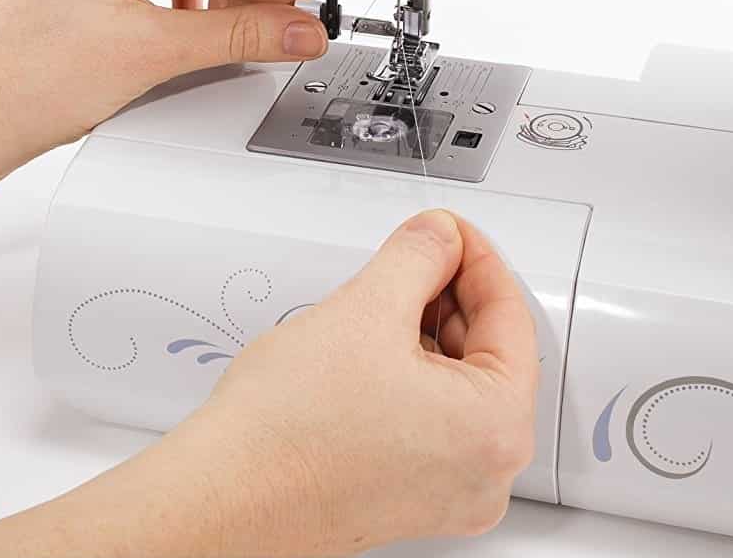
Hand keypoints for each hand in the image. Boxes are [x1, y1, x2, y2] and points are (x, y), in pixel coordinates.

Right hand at [166, 209, 539, 555]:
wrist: (223, 496)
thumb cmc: (287, 434)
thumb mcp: (365, 308)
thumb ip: (417, 256)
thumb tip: (437, 239)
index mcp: (496, 430)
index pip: (509, 316)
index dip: (475, 257)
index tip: (449, 232)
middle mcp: (485, 474)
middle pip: (489, 354)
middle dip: (449, 297)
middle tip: (416, 255)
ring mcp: (448, 494)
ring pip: (457, 388)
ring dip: (425, 335)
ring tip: (380, 302)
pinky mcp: (409, 501)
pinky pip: (430, 422)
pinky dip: (408, 378)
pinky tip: (369, 350)